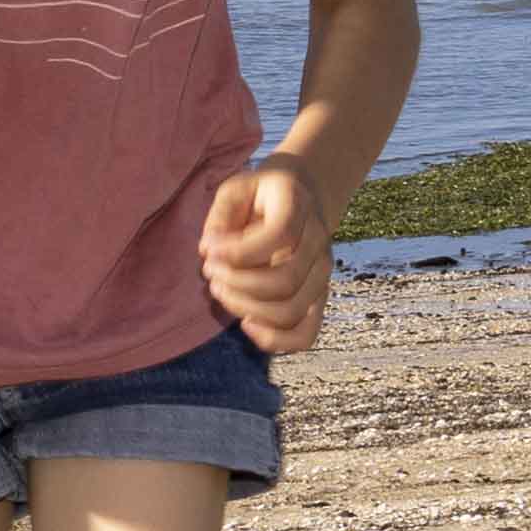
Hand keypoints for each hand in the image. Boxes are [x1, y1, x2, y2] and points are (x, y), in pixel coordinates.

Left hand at [198, 151, 331, 356]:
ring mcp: (322, 274)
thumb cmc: (260, 196)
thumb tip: (209, 251)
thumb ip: (220, 217)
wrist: (301, 199)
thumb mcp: (235, 189)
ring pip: (291, 310)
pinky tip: (247, 325)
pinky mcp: (317, 299)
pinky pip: (305, 334)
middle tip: (210, 272)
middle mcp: (319, 241)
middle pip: (285, 280)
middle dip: (237, 283)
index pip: (280, 234)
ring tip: (220, 291)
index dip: (239, 251)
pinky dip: (276, 340)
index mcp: (299, 205)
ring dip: (246, 308)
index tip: (209, 251)